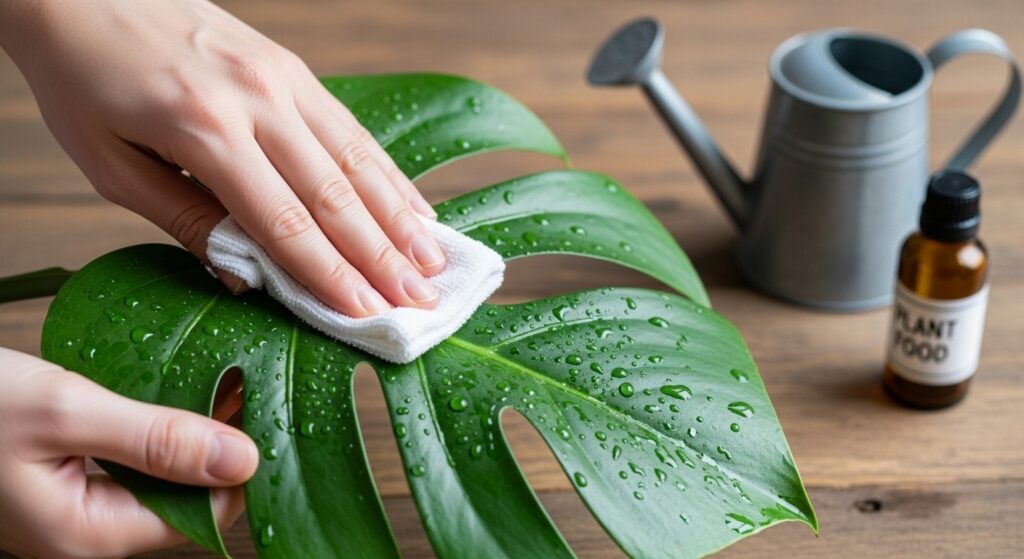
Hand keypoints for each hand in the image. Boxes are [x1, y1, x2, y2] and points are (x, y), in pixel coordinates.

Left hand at [0, 0, 444, 316]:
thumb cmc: (84, 82)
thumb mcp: (110, 165)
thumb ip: (182, 220)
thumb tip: (247, 277)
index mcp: (204, 130)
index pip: (283, 221)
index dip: (329, 274)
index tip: (368, 315)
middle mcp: (257, 100)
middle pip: (335, 194)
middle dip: (381, 256)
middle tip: (421, 302)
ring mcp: (283, 78)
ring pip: (357, 159)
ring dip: (399, 217)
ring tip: (434, 262)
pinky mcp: (292, 68)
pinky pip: (351, 128)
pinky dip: (387, 173)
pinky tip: (414, 205)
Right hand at [0, 348, 257, 557]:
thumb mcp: (67, 413)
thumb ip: (154, 439)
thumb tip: (241, 460)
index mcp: (90, 533)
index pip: (205, 516)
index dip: (242, 467)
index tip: (267, 411)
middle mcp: (87, 532)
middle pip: (187, 496)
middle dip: (224, 445)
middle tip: (253, 384)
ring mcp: (76, 508)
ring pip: (162, 476)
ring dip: (193, 432)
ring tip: (227, 379)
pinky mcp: (66, 480)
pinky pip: (133, 461)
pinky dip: (159, 428)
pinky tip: (177, 387)